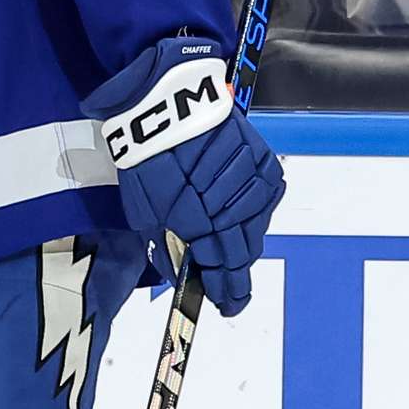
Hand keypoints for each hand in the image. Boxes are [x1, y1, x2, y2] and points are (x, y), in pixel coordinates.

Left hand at [84, 36, 282, 318]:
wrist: (166, 100)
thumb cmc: (145, 155)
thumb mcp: (143, 208)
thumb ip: (166, 245)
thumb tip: (181, 272)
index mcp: (199, 225)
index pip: (223, 273)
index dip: (227, 293)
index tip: (228, 307)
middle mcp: (233, 209)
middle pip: (244, 253)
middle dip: (234, 268)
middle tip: (227, 281)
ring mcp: (253, 186)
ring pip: (257, 228)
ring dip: (243, 237)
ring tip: (227, 239)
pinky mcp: (264, 163)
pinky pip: (265, 200)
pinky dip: (252, 209)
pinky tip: (237, 210)